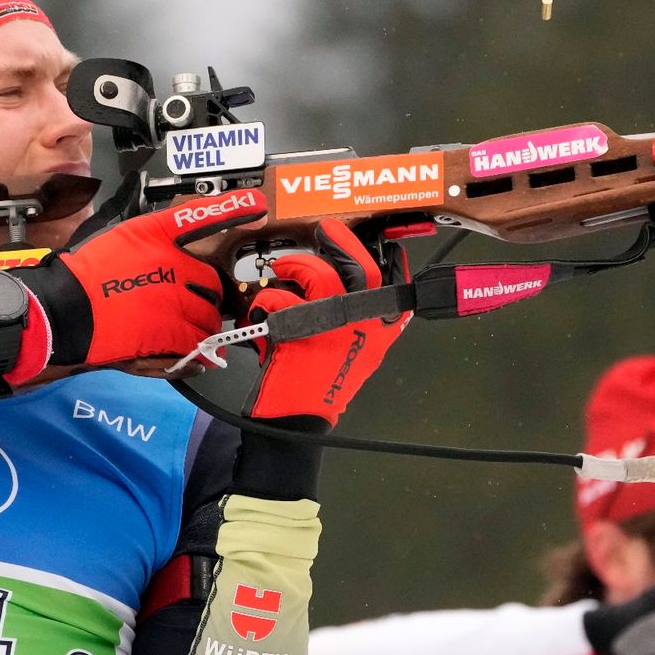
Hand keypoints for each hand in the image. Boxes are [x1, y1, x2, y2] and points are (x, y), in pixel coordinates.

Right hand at [18, 191, 267, 366]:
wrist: (64, 312)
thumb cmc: (88, 276)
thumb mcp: (124, 239)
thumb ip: (161, 237)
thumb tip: (194, 239)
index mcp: (159, 238)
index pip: (202, 217)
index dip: (233, 208)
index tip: (258, 203)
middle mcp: (174, 267)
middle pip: (213, 283)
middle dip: (206, 295)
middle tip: (182, 306)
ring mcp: (175, 302)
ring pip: (209, 317)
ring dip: (201, 325)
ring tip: (174, 331)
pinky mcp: (170, 334)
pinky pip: (198, 345)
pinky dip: (196, 353)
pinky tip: (185, 353)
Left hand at [242, 220, 408, 424]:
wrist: (296, 423)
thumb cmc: (323, 386)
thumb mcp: (355, 355)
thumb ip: (357, 322)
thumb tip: (347, 285)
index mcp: (379, 334)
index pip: (390, 286)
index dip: (384, 258)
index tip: (371, 241)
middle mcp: (361, 330)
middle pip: (359, 270)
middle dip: (340, 243)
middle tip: (326, 230)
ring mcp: (331, 332)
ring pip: (317, 276)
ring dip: (296, 266)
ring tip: (283, 271)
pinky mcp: (299, 337)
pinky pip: (280, 300)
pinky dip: (267, 300)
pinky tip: (263, 312)